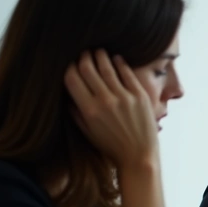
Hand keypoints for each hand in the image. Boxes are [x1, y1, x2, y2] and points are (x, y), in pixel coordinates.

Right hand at [64, 50, 158, 167]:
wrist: (139, 156)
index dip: (69, 66)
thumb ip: (75, 111)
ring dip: (100, 56)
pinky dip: (119, 62)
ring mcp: (124, 97)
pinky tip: (116, 57)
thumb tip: (67, 91)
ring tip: (97, 50)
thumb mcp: (87, 131)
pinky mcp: (140, 96)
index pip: (72, 79)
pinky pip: (127, 73)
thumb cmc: (111, 145)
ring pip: (107, 67)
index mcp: (88, 110)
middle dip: (83, 57)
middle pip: (88, 69)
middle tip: (83, 51)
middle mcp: (105, 101)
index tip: (70, 62)